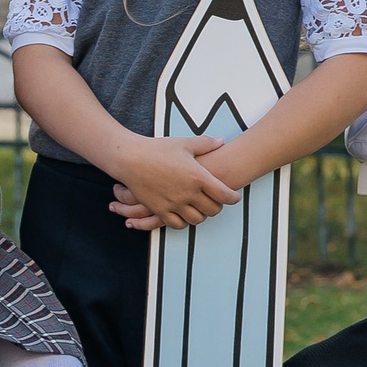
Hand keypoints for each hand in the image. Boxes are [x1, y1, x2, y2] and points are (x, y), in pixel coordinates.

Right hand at [109, 134, 238, 228]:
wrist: (131, 158)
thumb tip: (221, 141)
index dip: (233, 198)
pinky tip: (183, 215)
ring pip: (196, 219)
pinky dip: (183, 222)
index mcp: (198, 176)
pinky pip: (177, 224)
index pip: (224, 194)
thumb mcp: (184, 143)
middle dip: (217, 207)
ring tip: (200, 208)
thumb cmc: (157, 148)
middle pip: (213, 210)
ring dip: (201, 215)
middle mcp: (188, 193)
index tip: (235, 197)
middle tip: (217, 202)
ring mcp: (174, 203)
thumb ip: (205, 144)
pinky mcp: (160, 210)